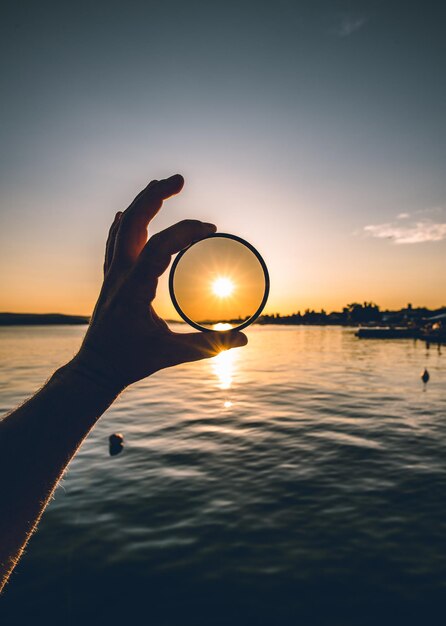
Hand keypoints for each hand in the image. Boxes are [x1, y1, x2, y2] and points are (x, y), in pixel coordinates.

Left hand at [73, 174, 246, 389]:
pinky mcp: (110, 278)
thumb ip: (209, 345)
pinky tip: (129, 213)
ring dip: (142, 203)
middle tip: (179, 179)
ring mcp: (112, 275)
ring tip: (163, 186)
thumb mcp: (171, 355)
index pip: (159, 248)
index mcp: (134, 291)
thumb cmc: (131, 362)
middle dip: (155, 196)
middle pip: (132, 223)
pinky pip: (114, 241)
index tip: (210, 229)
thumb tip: (244, 340)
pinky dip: (124, 222)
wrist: (95, 368)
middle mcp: (119, 276)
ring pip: (122, 227)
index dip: (185, 232)